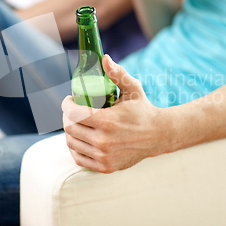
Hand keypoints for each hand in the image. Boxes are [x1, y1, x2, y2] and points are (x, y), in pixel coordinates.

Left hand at [62, 55, 168, 173]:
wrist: (158, 136)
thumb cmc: (143, 109)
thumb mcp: (133, 89)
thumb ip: (118, 74)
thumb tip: (104, 59)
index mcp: (107, 122)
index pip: (73, 113)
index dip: (66, 104)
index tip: (70, 99)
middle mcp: (103, 141)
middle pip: (70, 128)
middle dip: (67, 116)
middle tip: (73, 110)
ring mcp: (104, 156)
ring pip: (72, 143)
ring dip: (69, 131)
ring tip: (76, 123)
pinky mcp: (106, 167)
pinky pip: (79, 158)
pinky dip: (75, 148)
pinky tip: (79, 139)